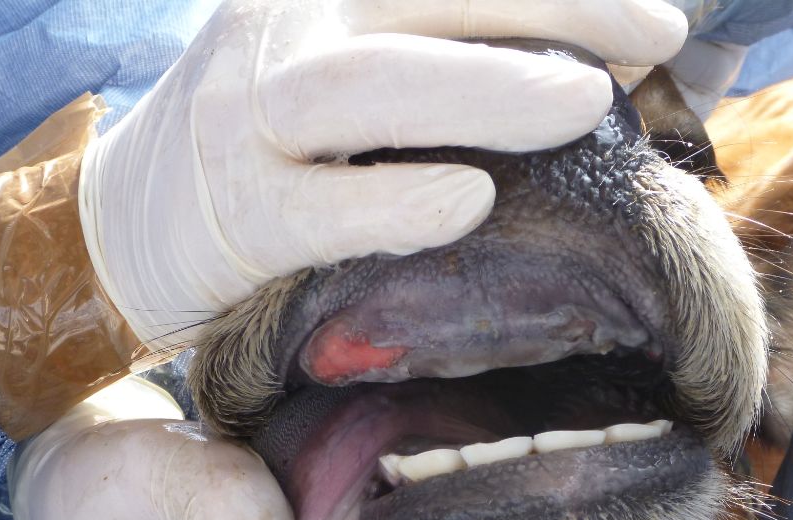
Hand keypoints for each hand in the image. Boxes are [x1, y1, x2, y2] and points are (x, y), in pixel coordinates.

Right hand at [78, 0, 686, 349]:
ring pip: (371, 83)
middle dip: (556, 8)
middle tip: (657, 35)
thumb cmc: (274, 148)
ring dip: (488, 90)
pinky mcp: (238, 218)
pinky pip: (323, 208)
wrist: (134, 223)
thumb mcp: (345, 65)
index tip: (647, 6)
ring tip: (587, 105)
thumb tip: (593, 60)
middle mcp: (281, 29)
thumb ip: (442, 50)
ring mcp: (250, 121)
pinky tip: (469, 205)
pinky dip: (399, 202)